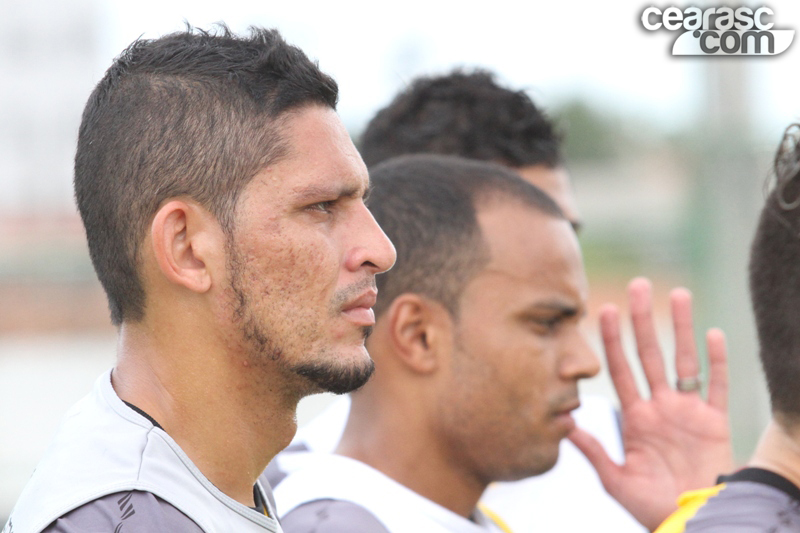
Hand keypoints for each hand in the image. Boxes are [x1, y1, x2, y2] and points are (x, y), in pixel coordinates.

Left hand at [569, 277, 732, 530]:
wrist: (691, 521)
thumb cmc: (652, 506)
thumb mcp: (615, 478)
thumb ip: (592, 450)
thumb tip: (561, 424)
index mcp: (635, 418)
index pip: (620, 369)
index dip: (611, 340)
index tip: (602, 309)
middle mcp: (660, 407)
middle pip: (649, 354)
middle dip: (643, 321)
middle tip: (638, 286)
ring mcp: (688, 411)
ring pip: (683, 360)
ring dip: (680, 328)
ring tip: (677, 294)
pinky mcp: (714, 422)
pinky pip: (716, 385)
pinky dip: (716, 361)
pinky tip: (710, 334)